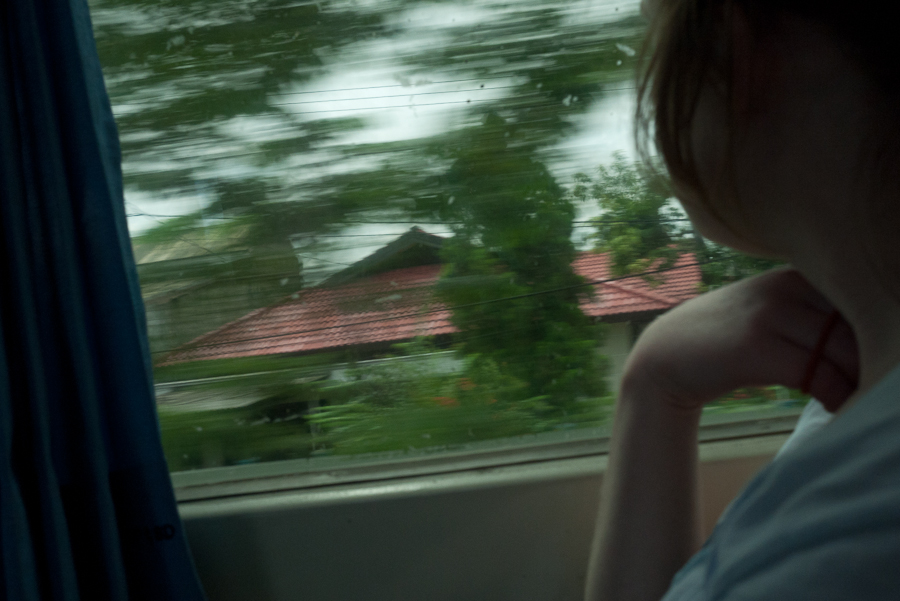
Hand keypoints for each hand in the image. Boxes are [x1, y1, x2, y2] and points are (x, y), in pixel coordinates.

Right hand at [622, 267, 858, 412]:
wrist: (666, 354)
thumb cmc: (727, 338)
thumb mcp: (771, 311)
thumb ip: (815, 315)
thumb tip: (876, 338)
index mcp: (798, 274)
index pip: (863, 300)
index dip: (881, 332)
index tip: (880, 358)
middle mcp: (787, 286)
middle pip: (862, 324)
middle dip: (878, 359)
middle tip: (880, 388)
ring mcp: (768, 314)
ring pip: (845, 350)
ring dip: (862, 382)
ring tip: (865, 401)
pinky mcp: (755, 347)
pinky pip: (818, 375)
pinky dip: (836, 396)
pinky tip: (835, 407)